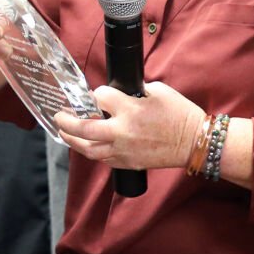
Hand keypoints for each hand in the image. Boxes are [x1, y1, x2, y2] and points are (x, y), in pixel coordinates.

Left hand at [52, 82, 205, 170]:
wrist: (194, 142)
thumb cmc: (179, 114)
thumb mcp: (158, 90)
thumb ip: (134, 91)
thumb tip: (118, 94)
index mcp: (130, 109)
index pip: (100, 97)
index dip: (98, 93)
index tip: (99, 94)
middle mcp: (123, 131)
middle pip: (83, 128)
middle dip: (66, 121)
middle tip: (59, 116)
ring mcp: (124, 150)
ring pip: (89, 149)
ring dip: (73, 141)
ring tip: (64, 133)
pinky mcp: (128, 163)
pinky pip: (103, 159)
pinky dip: (92, 152)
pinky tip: (86, 146)